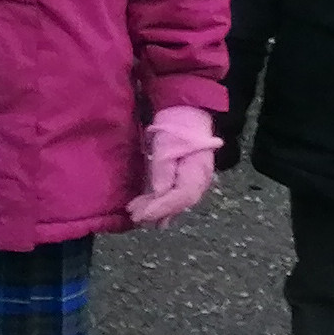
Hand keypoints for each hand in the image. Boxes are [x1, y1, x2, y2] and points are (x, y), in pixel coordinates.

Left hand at [128, 104, 219, 226]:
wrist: (187, 117)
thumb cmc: (176, 130)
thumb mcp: (166, 149)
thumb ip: (163, 173)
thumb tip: (159, 195)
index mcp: (197, 173)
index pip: (180, 197)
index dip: (161, 208)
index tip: (142, 214)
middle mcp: (199, 182)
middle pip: (178, 203)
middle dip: (156, 211)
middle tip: (134, 216)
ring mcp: (193, 181)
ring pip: (176, 202)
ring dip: (157, 210)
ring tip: (136, 215)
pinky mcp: (185, 179)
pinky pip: (175, 197)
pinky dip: (162, 205)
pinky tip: (152, 215)